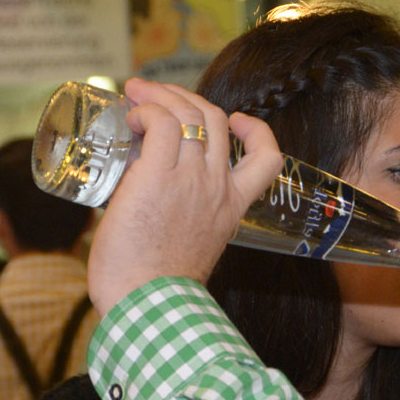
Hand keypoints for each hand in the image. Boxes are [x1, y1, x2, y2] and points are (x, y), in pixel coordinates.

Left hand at [87, 78, 282, 315]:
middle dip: (184, 96)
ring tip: (135, 93)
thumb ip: (178, 219)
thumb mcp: (189, 247)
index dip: (256, 130)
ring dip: (160, 94)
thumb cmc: (157, 289)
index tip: (235, 120)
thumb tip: (138, 201)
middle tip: (154, 95)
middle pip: (216, 118)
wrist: (150, 307)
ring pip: (189, 113)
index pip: (267, 159)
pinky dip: (147, 108)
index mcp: (231, 208)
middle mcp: (217, 188)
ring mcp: (190, 180)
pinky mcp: (158, 177)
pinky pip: (162, 123)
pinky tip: (133, 115)